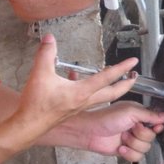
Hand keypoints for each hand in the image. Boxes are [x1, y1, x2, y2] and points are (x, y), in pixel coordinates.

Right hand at [12, 33, 139, 145]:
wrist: (29, 125)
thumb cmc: (36, 103)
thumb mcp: (40, 73)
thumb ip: (46, 53)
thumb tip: (50, 38)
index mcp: (82, 91)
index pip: (107, 77)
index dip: (122, 68)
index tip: (133, 61)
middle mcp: (85, 100)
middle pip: (113, 93)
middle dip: (127, 84)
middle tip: (135, 76)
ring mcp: (81, 107)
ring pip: (104, 98)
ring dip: (115, 90)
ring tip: (120, 82)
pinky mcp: (74, 110)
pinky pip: (92, 101)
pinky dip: (98, 93)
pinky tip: (89, 87)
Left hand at [80, 102, 163, 161]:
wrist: (90, 132)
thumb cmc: (108, 117)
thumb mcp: (131, 112)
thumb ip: (150, 114)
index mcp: (140, 115)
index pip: (158, 123)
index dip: (156, 127)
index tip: (154, 127)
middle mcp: (138, 127)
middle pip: (152, 138)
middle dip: (140, 135)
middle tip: (129, 130)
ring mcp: (132, 140)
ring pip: (145, 149)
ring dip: (133, 144)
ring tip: (122, 138)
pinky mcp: (126, 151)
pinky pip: (137, 157)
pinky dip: (129, 153)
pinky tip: (120, 148)